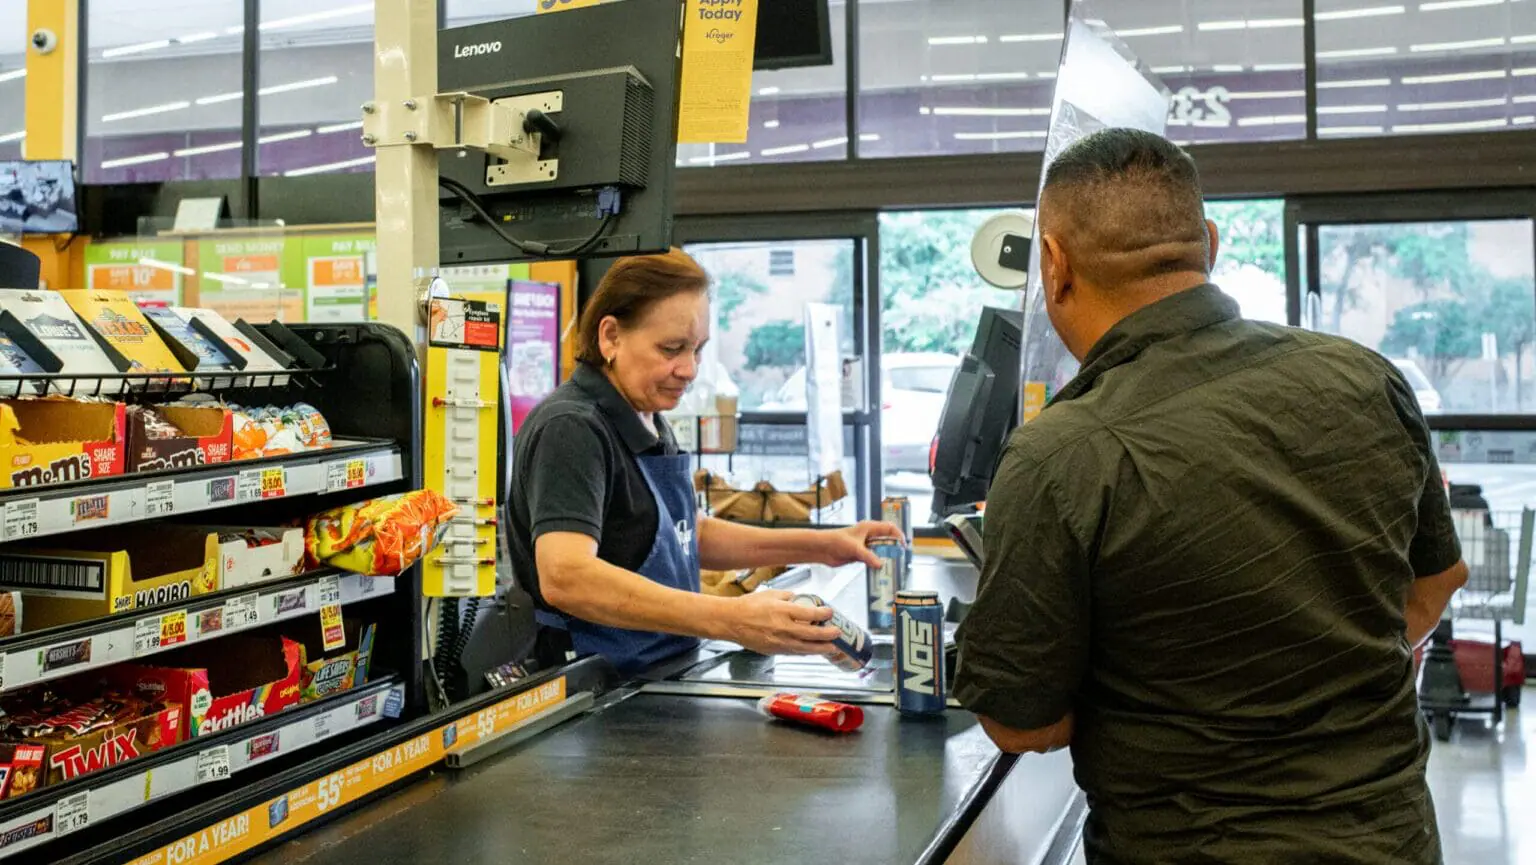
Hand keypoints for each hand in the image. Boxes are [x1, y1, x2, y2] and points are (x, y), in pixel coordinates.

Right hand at [723, 589, 841, 655]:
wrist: (731, 621)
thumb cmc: (748, 606)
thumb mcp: (771, 594)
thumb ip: (789, 596)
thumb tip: (801, 598)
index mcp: (782, 611)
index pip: (810, 613)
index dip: (823, 613)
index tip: (830, 612)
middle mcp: (783, 628)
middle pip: (812, 633)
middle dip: (828, 634)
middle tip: (837, 633)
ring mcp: (779, 641)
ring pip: (805, 648)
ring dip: (821, 648)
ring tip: (832, 648)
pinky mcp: (774, 650)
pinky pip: (794, 652)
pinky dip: (805, 652)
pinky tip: (812, 650)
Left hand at [819, 521, 904, 568]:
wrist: (822, 549)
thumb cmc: (836, 541)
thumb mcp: (855, 549)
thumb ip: (868, 556)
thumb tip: (881, 565)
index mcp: (868, 527)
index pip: (889, 528)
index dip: (898, 535)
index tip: (903, 545)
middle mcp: (868, 535)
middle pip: (886, 540)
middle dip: (894, 548)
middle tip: (900, 558)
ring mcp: (864, 545)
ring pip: (880, 550)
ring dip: (885, 557)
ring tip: (892, 566)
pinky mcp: (860, 554)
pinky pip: (872, 559)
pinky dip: (877, 564)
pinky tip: (880, 570)